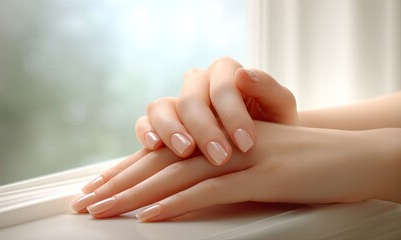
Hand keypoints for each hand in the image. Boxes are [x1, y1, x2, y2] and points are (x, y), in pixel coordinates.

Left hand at [72, 122, 399, 220]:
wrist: (350, 156)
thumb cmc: (302, 164)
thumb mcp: (252, 166)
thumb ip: (219, 176)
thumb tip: (183, 197)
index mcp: (217, 140)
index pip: (164, 156)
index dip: (129, 171)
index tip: (99, 188)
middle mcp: (222, 143)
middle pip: (160, 163)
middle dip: (118, 183)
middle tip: (85, 202)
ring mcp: (240, 157)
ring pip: (176, 175)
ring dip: (135, 194)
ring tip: (102, 210)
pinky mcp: (260, 175)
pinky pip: (210, 189)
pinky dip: (176, 203)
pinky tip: (149, 216)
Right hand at [135, 57, 299, 165]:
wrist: (259, 144)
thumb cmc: (273, 125)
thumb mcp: (280, 108)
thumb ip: (268, 89)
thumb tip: (243, 74)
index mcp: (225, 72)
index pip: (222, 85)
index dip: (232, 113)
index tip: (246, 143)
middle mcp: (197, 83)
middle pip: (190, 98)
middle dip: (205, 128)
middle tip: (221, 157)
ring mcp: (176, 103)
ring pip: (161, 107)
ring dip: (172, 129)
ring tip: (187, 152)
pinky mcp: (159, 123)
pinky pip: (144, 122)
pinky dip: (146, 132)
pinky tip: (154, 146)